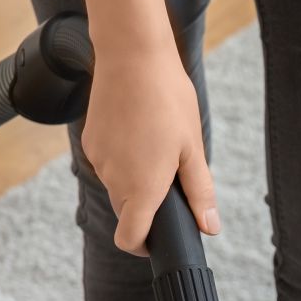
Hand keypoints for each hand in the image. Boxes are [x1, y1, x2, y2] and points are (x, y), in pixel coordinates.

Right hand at [81, 45, 219, 255]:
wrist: (131, 54)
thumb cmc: (168, 99)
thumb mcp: (193, 149)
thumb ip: (200, 192)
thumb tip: (210, 226)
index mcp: (142, 188)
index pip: (129, 239)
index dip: (143, 246)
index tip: (158, 239)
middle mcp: (114, 179)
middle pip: (127, 213)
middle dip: (147, 207)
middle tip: (171, 178)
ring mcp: (99, 159)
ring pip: (118, 186)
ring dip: (135, 179)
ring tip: (157, 145)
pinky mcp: (90, 141)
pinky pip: (108, 163)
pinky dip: (123, 159)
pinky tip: (139, 132)